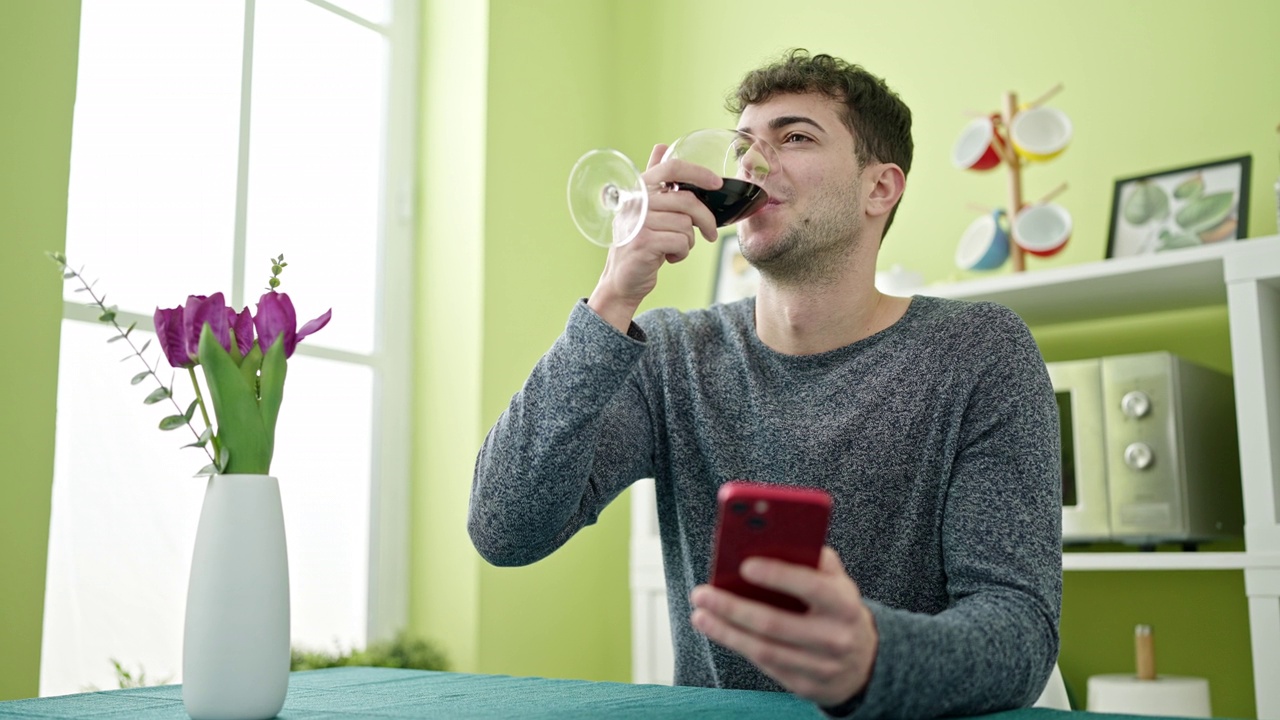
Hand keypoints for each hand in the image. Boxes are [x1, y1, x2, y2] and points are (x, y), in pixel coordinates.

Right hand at [587, 144, 721, 331]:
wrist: (622, 280)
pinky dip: (681, 253)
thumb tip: (661, 145)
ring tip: (674, 248)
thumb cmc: (639, 242)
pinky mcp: (643, 242)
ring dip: (688, 242)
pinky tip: (668, 258)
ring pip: (685, 225)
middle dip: (705, 219)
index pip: (671, 167)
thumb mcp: (646, 209)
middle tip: (710, 234)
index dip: (698, 172)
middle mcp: (636, 201)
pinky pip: (680, 242)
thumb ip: (654, 180)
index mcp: (638, 189)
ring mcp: (637, 222)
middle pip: (686, 200)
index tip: (716, 182)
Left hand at [689, 547, 877, 707]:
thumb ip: (811, 557)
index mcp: (845, 604)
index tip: (744, 564)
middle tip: (701, 593)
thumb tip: (768, 538)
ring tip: (700, 613)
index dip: (778, 575)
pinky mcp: (805, 686)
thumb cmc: (837, 607)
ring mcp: (821, 667)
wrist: (864, 660)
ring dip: (725, 631)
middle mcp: (835, 638)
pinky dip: (737, 645)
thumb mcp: (837, 580)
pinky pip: (765, 665)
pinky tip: (717, 629)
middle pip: (775, 624)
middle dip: (732, 607)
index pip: (811, 586)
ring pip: (764, 649)